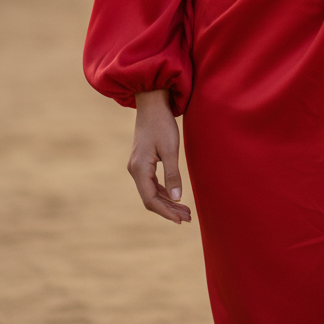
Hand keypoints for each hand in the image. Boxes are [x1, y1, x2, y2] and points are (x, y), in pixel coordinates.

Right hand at [128, 90, 191, 224]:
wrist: (152, 103)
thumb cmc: (162, 124)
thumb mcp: (170, 149)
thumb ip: (172, 174)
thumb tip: (177, 197)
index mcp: (139, 169)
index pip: (151, 200)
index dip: (166, 212)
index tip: (181, 220)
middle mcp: (135, 170)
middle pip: (151, 198)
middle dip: (169, 209)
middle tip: (188, 218)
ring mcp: (137, 166)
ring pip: (151, 192)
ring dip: (168, 202)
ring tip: (186, 211)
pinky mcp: (142, 162)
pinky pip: (151, 183)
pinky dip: (164, 191)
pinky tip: (176, 196)